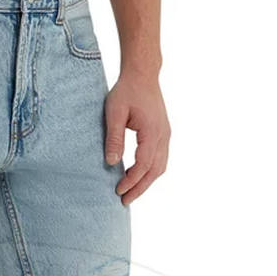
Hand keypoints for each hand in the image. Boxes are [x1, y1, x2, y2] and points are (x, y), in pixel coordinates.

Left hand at [105, 73, 169, 205]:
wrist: (143, 74)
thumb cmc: (127, 91)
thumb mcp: (114, 112)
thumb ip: (114, 138)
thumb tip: (111, 162)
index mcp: (152, 131)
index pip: (143, 165)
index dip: (131, 181)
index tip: (118, 191)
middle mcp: (163, 135)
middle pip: (155, 171)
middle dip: (140, 188)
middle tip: (124, 201)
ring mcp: (166, 135)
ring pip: (160, 167)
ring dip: (146, 182)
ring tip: (130, 192)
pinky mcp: (163, 133)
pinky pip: (160, 159)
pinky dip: (150, 172)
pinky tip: (136, 176)